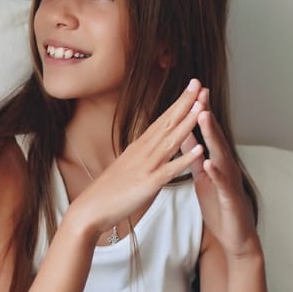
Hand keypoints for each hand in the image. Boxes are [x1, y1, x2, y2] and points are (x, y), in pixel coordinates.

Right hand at [67, 79, 206, 235]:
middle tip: (199, 83)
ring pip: (171, 140)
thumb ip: (141, 154)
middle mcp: (144, 151)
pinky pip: (170, 169)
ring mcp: (146, 166)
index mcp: (140, 146)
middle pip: (168, 122)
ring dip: (187, 122)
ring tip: (202, 105)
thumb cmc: (109, 191)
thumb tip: (150, 145)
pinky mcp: (148, 183)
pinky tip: (199, 149)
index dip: (178, 103)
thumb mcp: (128, 165)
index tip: (191, 87)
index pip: (162, 119)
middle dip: (185, 103)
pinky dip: (185, 158)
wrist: (90, 208)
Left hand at [184, 89, 258, 258]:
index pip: (207, 133)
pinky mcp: (230, 199)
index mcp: (216, 161)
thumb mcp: (203, 177)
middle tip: (199, 92)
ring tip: (203, 116)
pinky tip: (209, 162)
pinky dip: (216, 172)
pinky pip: (222, 184)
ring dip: (212, 135)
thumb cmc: (219, 207)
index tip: (193, 90)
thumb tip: (185, 135)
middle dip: (207, 114)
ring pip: (220, 154)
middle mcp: (226, 167)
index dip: (200, 112)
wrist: (236, 237)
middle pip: (215, 136)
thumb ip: (195, 156)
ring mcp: (229, 182)